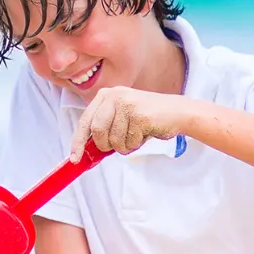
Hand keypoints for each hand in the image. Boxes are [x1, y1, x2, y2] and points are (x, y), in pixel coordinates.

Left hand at [70, 87, 189, 158]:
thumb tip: (83, 152)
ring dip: (125, 146)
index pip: (85, 121)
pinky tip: (145, 133)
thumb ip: (103, 130)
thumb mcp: (121, 119)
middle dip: (106, 145)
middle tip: (118, 146)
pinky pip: (129, 141)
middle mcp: (114, 95)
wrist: (177, 112)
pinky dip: (136, 144)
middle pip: (97, 131)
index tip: (75, 158)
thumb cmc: (147, 119)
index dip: (78, 142)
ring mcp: (127, 103)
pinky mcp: (139, 114)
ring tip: (136, 136)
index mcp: (105, 95)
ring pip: (114, 139)